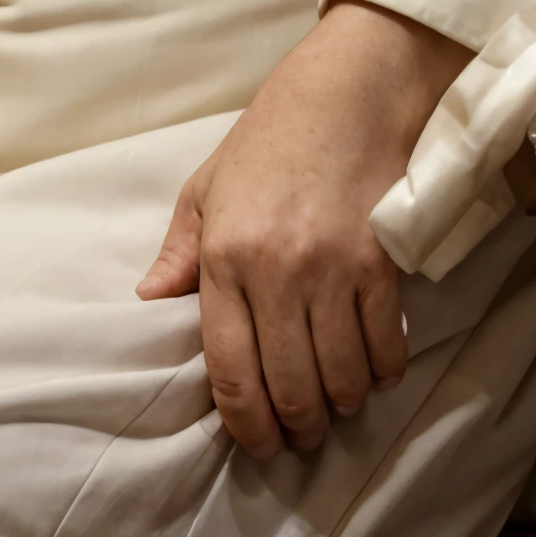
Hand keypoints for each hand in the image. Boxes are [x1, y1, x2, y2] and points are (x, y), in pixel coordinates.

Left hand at [138, 2, 468, 459]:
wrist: (345, 95)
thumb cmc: (270, 139)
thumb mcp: (207, 186)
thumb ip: (181, 251)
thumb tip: (150, 301)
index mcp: (224, 254)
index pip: (229, 367)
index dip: (245, 422)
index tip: (256, 442)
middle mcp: (276, 270)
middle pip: (289, 386)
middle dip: (295, 427)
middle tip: (298, 434)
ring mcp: (334, 271)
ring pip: (341, 378)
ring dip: (339, 404)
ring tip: (334, 403)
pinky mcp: (383, 267)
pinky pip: (385, 349)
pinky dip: (380, 373)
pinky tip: (370, 370)